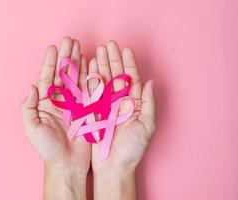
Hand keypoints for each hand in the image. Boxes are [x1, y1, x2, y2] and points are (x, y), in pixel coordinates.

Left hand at [21, 36, 90, 173]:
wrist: (67, 165)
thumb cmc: (47, 149)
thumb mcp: (31, 128)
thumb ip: (28, 107)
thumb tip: (32, 87)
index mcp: (44, 103)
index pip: (47, 78)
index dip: (50, 63)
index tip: (53, 48)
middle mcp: (58, 100)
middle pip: (62, 73)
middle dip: (65, 56)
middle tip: (69, 40)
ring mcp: (73, 104)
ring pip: (75, 78)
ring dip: (76, 62)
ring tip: (79, 46)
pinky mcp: (86, 109)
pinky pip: (88, 89)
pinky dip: (89, 75)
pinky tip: (90, 62)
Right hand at [89, 41, 155, 199]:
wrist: (113, 166)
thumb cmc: (132, 149)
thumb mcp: (147, 125)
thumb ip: (149, 103)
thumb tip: (150, 81)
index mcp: (133, 104)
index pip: (131, 78)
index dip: (128, 63)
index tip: (125, 49)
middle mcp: (119, 102)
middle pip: (116, 76)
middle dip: (113, 59)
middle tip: (109, 44)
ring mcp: (104, 106)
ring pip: (103, 81)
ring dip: (101, 65)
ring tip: (98, 50)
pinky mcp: (91, 112)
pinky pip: (90, 92)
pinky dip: (89, 79)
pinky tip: (88, 67)